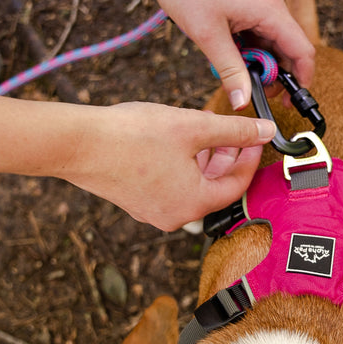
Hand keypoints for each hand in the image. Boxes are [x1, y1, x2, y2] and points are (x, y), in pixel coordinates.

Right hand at [67, 101, 275, 230]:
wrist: (78, 143)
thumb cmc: (132, 136)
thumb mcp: (193, 127)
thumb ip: (233, 130)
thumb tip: (264, 130)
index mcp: (193, 204)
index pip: (237, 185)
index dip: (250, 157)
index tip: (256, 135)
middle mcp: (175, 216)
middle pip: (215, 187)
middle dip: (228, 156)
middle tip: (234, 130)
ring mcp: (153, 211)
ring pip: (193, 185)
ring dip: (205, 158)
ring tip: (207, 128)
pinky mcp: (136, 201)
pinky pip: (171, 185)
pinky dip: (183, 164)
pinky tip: (179, 139)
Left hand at [143, 0, 315, 110]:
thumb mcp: (208, 36)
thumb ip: (230, 71)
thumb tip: (243, 102)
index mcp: (270, 10)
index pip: (303, 51)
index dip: (301, 79)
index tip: (288, 102)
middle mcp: (272, 4)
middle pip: (288, 48)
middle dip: (275, 74)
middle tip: (252, 91)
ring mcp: (260, 1)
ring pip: (271, 41)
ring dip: (258, 61)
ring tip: (234, 72)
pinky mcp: (248, 0)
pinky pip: (258, 30)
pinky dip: (248, 47)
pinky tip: (228, 53)